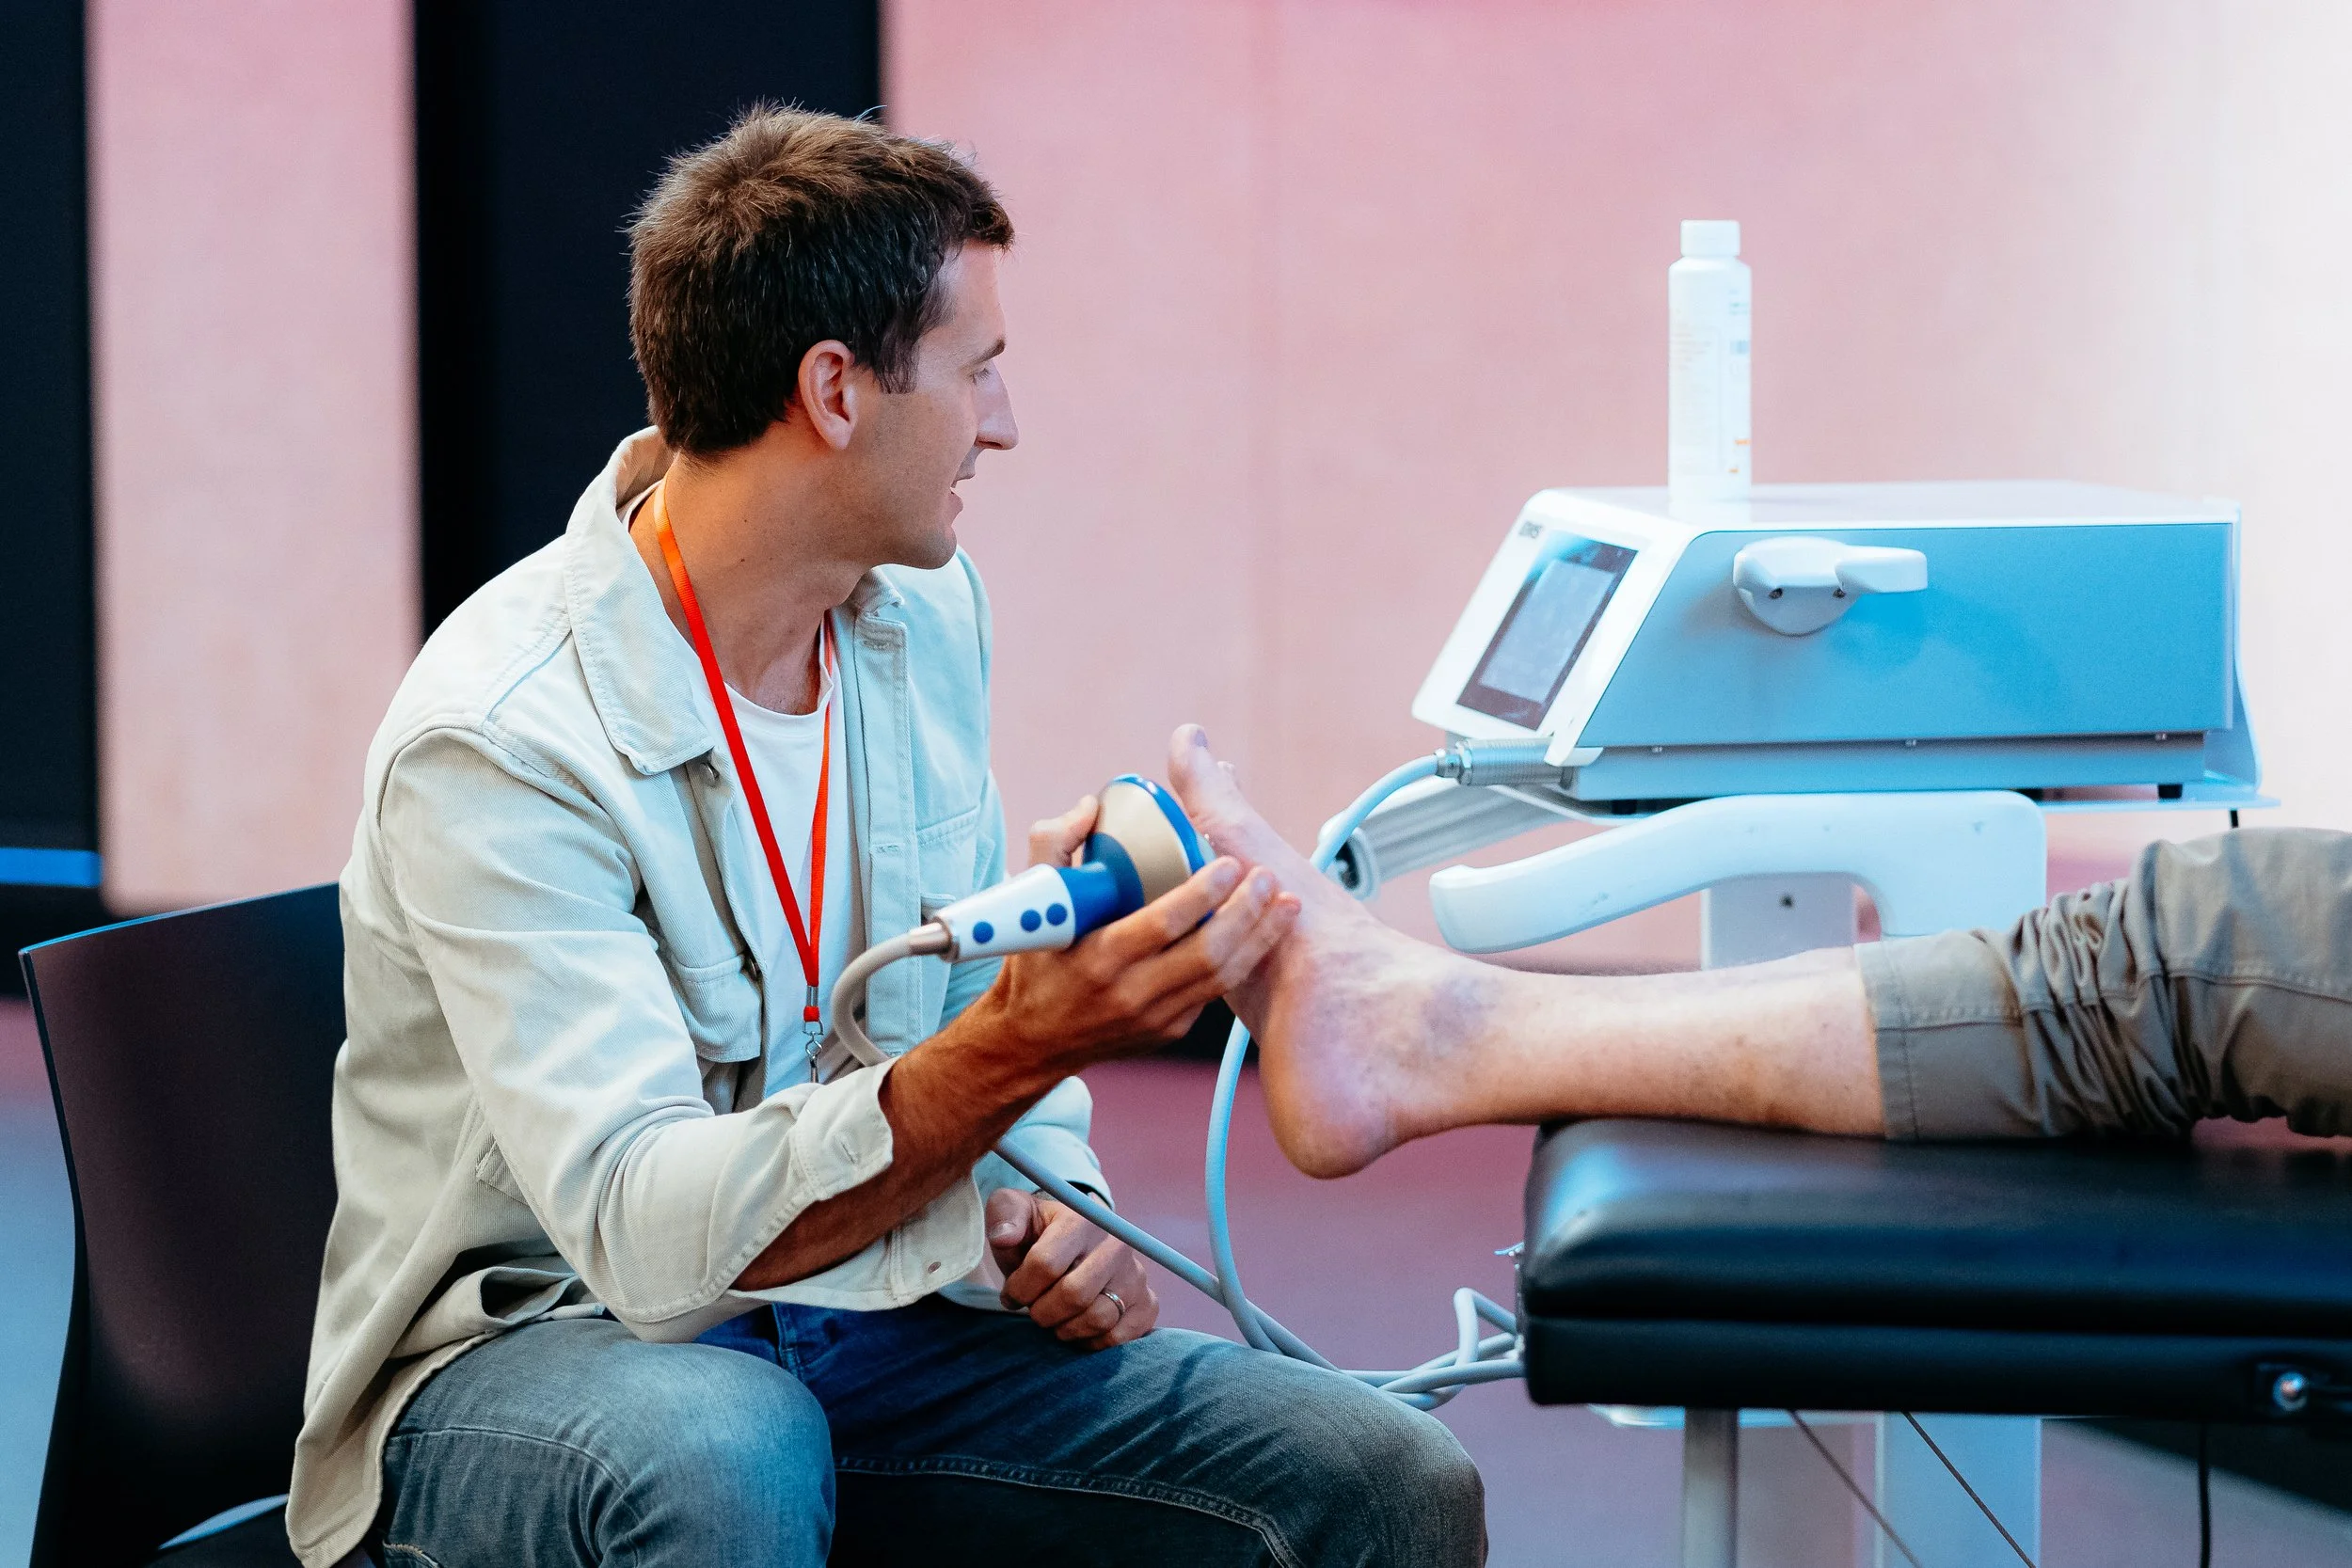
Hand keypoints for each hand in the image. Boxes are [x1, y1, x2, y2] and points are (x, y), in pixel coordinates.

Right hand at [967, 797, 1298, 1070]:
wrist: (1031, 1041)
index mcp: (1099, 957)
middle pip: (1207, 954)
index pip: (1162, 925)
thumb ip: (1053, 845)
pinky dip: (1242, 961)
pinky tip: (1263, 933)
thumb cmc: (1034, 963)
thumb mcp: (1029, 903)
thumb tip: (1091, 807)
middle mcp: (1131, 992)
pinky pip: (1214, 992)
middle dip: (1247, 914)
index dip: (1202, 893)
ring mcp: (1155, 1017)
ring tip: (1286, 903)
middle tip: (1269, 876)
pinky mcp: (1170, 1029)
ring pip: (1222, 978)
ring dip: (1260, 939)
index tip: (1229, 862)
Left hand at [988, 1188, 1158, 1348]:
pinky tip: (1077, 1327)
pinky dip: (1091, 1342)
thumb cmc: (1035, 1232)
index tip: (1011, 1294)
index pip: (1046, 1264)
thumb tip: (1004, 1237)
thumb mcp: (1012, 1211)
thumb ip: (1004, 1217)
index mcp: (1082, 1219)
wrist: (1071, 1244)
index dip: (1019, 1288)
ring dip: (1065, 1329)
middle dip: (1042, 1312)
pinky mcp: (1146, 1303)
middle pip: (1074, 1295)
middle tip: (1034, 1309)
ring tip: (1055, 1318)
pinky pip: (1118, 1337)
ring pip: (1098, 1319)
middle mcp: (1116, 1244)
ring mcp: (1136, 1275)